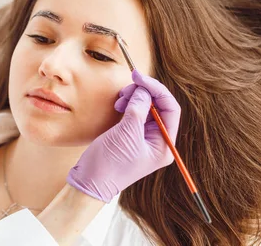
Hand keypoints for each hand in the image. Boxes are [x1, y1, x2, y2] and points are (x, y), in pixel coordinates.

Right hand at [66, 70, 181, 202]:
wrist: (90, 181)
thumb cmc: (110, 164)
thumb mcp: (126, 134)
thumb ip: (138, 109)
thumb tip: (143, 90)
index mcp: (164, 144)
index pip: (170, 108)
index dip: (156, 90)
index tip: (139, 78)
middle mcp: (157, 140)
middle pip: (159, 106)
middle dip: (143, 93)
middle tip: (127, 89)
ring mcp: (143, 137)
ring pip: (146, 107)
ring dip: (134, 98)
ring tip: (120, 101)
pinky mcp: (130, 135)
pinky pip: (135, 113)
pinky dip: (128, 105)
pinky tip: (118, 106)